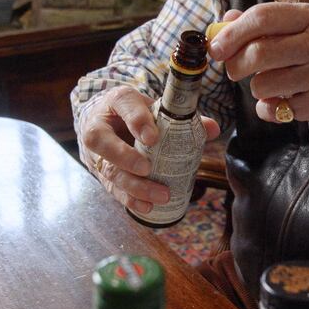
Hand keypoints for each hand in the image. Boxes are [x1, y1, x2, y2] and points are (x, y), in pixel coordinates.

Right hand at [79, 84, 220, 217]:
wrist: (106, 123)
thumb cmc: (135, 114)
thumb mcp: (154, 108)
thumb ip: (182, 118)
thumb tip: (212, 128)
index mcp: (116, 101)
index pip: (123, 103)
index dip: (137, 120)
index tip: (153, 137)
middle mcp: (99, 126)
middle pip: (101, 141)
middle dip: (126, 157)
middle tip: (148, 168)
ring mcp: (96, 153)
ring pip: (109, 171)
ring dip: (135, 186)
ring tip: (161, 194)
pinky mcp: (101, 175)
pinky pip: (113, 189)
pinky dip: (131, 200)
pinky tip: (148, 207)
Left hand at [208, 4, 308, 133]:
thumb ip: (268, 22)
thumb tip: (225, 21)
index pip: (261, 18)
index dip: (231, 33)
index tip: (215, 47)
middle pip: (257, 53)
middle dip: (235, 65)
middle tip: (234, 69)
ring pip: (262, 84)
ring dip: (257, 88)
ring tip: (271, 84)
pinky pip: (275, 109)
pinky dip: (270, 108)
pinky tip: (285, 101)